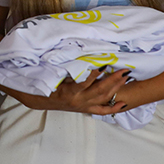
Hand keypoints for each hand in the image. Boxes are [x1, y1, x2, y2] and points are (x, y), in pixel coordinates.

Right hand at [10, 69, 131, 114]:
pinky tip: (124, 103)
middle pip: (100, 90)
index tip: (105, 62)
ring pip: (103, 98)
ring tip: (126, 76)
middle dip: (113, 80)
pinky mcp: (85, 108)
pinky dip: (113, 107)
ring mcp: (83, 106)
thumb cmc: (43, 82)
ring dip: (116, 88)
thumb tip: (74, 52)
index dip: (96, 73)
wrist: (37, 99)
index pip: (85, 82)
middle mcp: (78, 101)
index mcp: (68, 92)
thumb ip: (63, 65)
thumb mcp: (51, 72)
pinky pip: (102, 110)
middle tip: (124, 68)